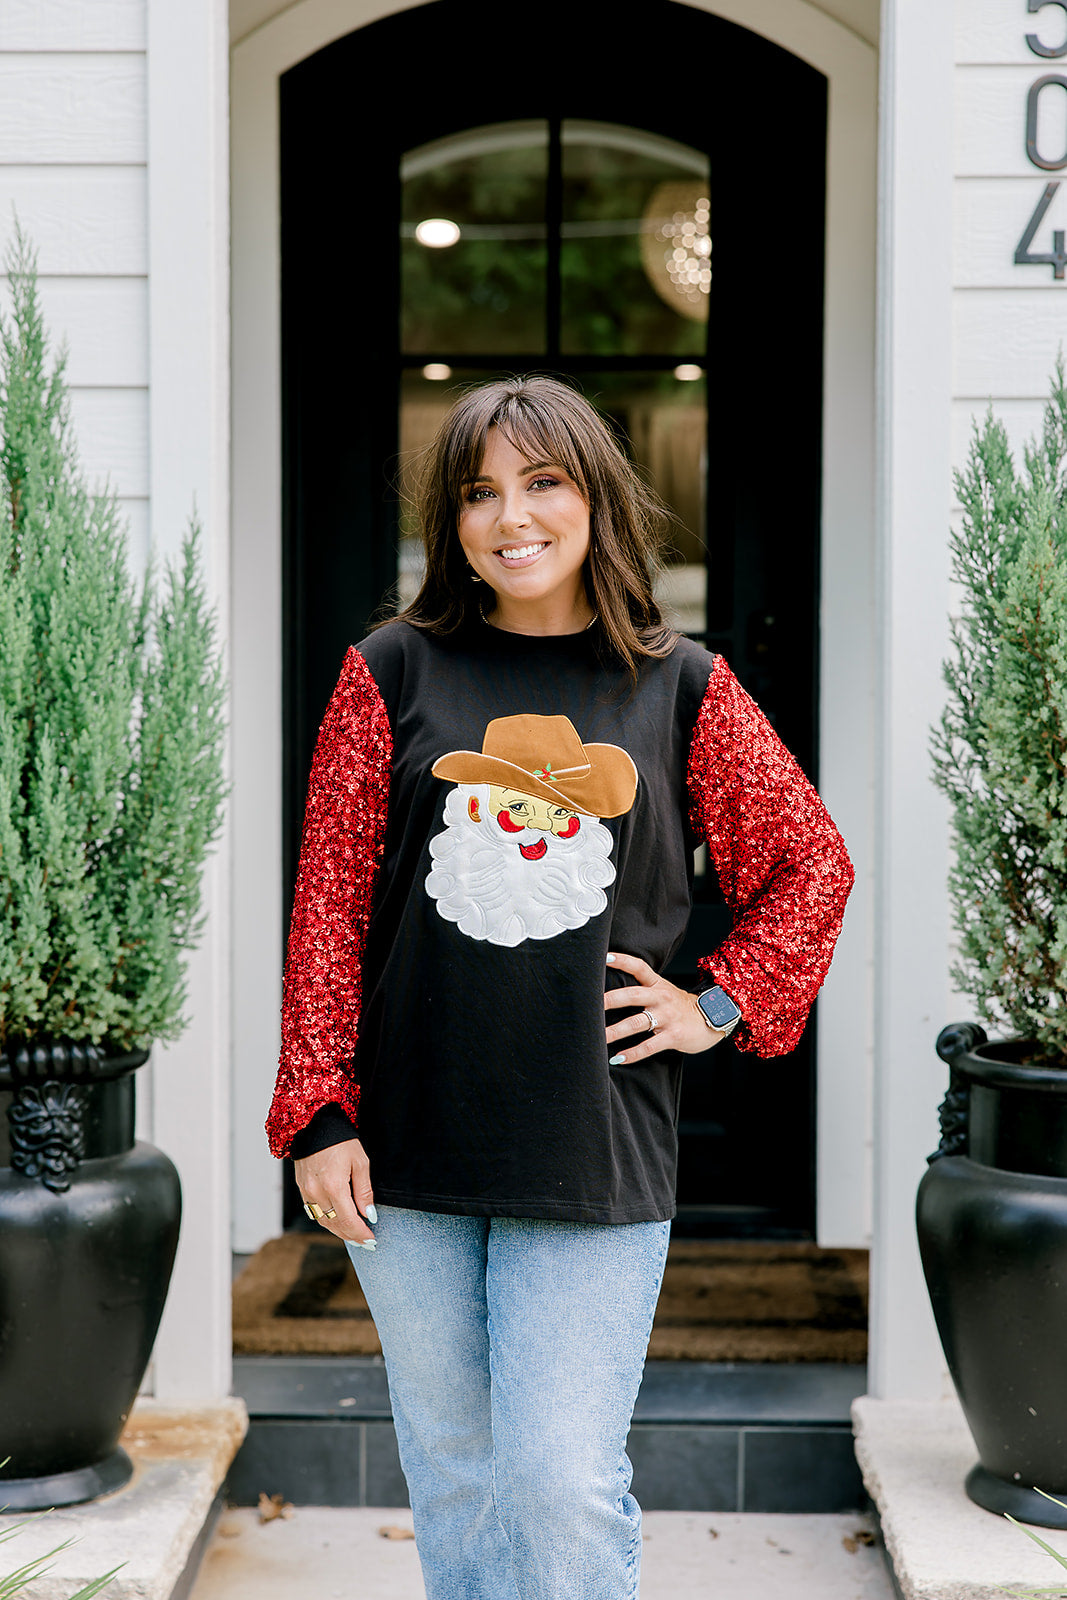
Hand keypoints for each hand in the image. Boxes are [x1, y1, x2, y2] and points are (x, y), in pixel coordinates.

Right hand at [294, 1138, 376, 1247]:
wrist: (313, 1126)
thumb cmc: (340, 1140)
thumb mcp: (360, 1162)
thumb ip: (364, 1191)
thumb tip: (369, 1214)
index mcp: (334, 1186)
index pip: (349, 1220)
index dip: (361, 1233)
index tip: (372, 1239)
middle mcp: (317, 1193)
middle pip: (335, 1225)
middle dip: (352, 1236)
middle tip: (366, 1242)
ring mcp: (306, 1192)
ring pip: (323, 1221)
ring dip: (339, 1231)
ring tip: (355, 1236)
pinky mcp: (302, 1189)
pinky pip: (314, 1212)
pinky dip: (328, 1220)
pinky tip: (339, 1222)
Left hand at [604, 951, 726, 1064]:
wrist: (713, 1020)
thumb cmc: (681, 1007)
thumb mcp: (665, 991)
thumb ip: (644, 989)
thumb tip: (612, 992)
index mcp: (658, 984)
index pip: (639, 967)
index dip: (622, 960)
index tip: (604, 957)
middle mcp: (661, 998)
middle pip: (632, 995)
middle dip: (610, 1000)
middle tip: (591, 1006)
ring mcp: (668, 1017)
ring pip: (637, 1023)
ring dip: (615, 1031)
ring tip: (598, 1038)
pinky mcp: (673, 1036)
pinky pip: (649, 1046)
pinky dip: (632, 1053)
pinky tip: (618, 1058)